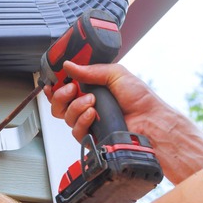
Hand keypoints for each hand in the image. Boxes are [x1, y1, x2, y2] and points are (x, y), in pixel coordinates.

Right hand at [43, 61, 161, 141]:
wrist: (149, 120)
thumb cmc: (140, 99)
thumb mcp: (116, 74)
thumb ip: (91, 70)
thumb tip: (69, 65)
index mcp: (91, 90)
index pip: (65, 89)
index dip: (55, 87)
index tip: (53, 82)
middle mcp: (87, 106)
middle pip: (59, 104)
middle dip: (61, 96)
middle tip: (72, 90)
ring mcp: (88, 122)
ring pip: (66, 117)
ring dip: (76, 107)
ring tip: (92, 102)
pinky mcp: (91, 137)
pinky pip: (75, 131)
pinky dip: (83, 120)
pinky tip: (93, 115)